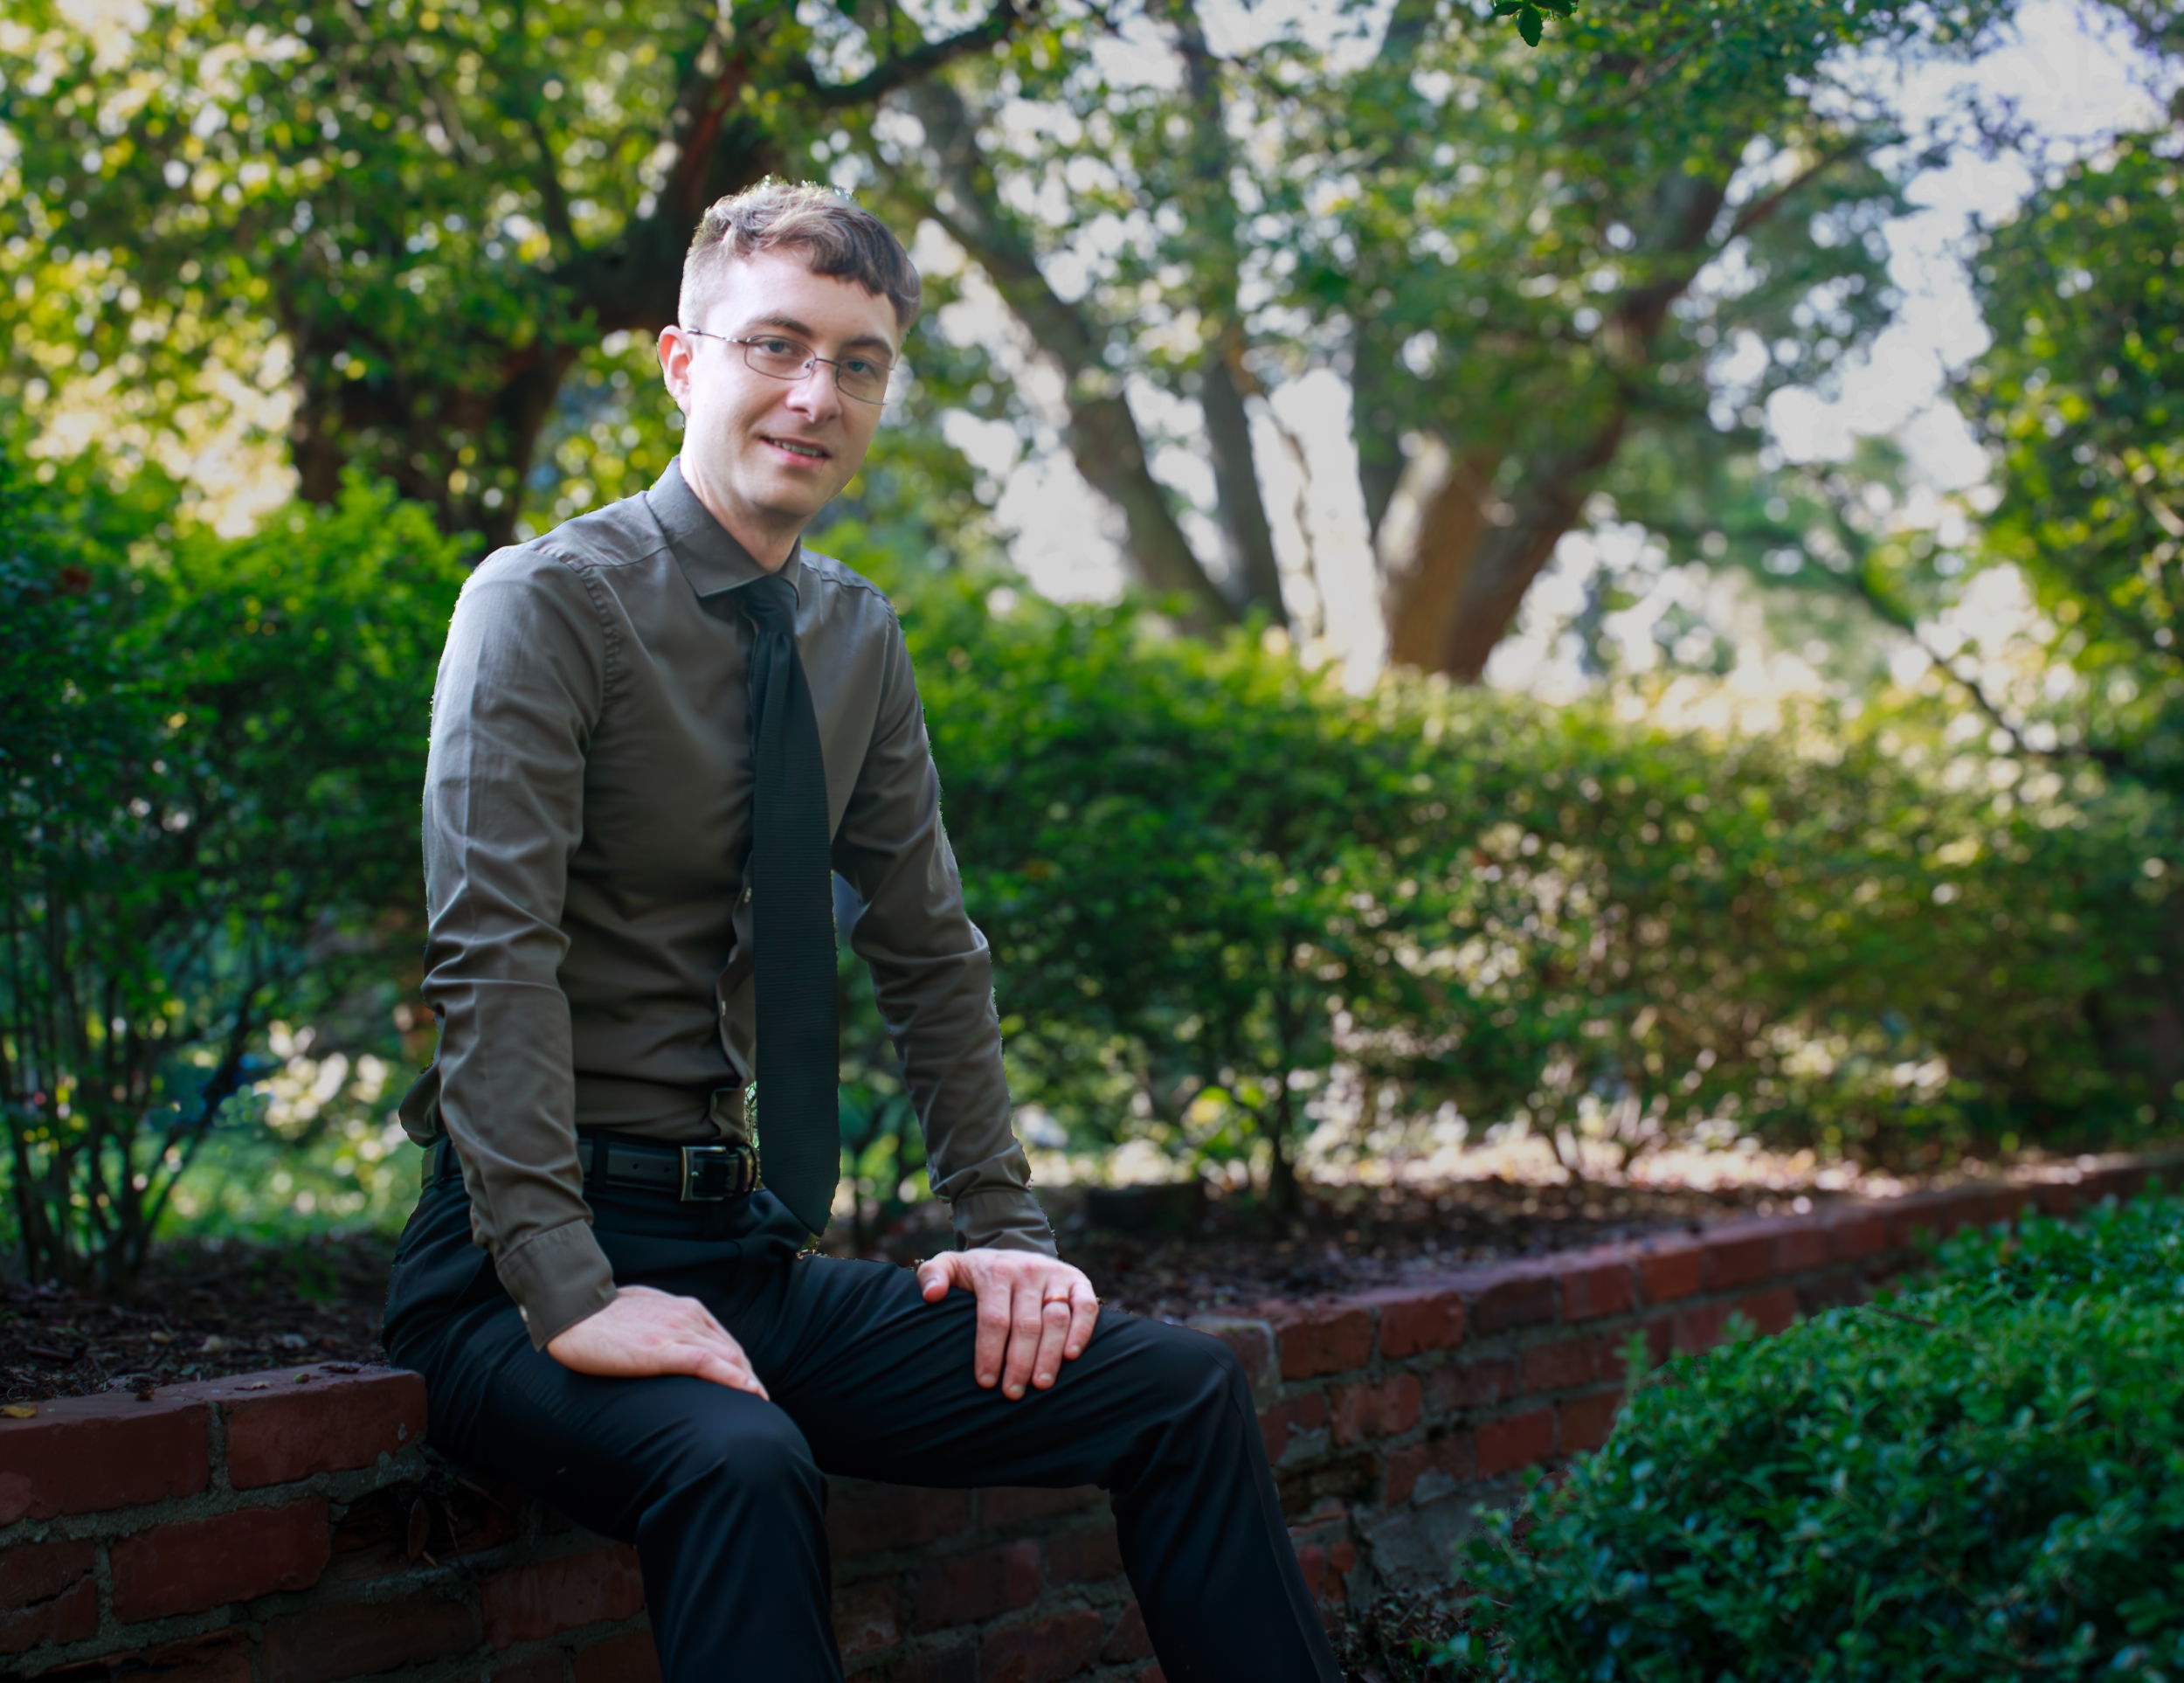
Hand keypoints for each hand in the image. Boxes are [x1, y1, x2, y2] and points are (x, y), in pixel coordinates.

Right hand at [545, 1285, 769, 1398]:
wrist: (574, 1313)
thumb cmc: (603, 1314)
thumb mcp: (646, 1308)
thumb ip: (666, 1318)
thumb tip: (670, 1336)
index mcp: (687, 1308)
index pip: (725, 1341)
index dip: (741, 1365)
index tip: (750, 1385)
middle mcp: (689, 1316)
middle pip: (732, 1351)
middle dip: (750, 1377)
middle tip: (760, 1402)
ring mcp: (677, 1331)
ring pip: (727, 1357)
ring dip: (748, 1381)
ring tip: (761, 1404)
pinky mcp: (661, 1349)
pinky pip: (706, 1363)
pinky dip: (732, 1377)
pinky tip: (747, 1391)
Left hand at [917, 1249, 1098, 1399]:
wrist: (1013, 1249)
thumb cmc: (979, 1272)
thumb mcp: (951, 1266)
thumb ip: (932, 1274)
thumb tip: (931, 1296)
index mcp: (996, 1271)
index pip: (993, 1318)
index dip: (989, 1352)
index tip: (985, 1382)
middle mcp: (1028, 1270)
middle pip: (1026, 1325)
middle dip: (1018, 1363)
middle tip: (1012, 1393)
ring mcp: (1055, 1275)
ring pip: (1056, 1319)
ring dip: (1049, 1356)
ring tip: (1040, 1385)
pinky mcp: (1077, 1280)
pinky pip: (1085, 1307)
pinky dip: (1082, 1331)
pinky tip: (1071, 1357)